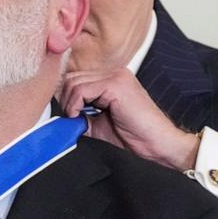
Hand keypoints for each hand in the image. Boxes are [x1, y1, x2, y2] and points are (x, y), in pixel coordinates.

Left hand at [59, 68, 199, 170]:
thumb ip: (81, 115)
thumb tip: (59, 116)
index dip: (66, 97)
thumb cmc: (134, 137)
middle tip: (71, 118)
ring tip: (77, 119)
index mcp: (111, 79)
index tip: (65, 114)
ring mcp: (116, 76)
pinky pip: (82, 90)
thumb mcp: (98, 125)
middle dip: (66, 100)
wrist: (157, 145)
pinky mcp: (116, 85)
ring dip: (70, 104)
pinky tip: (80, 116)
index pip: (76, 78)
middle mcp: (114, 73)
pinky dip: (75, 104)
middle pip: (72, 78)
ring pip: (74, 82)